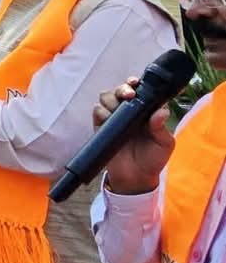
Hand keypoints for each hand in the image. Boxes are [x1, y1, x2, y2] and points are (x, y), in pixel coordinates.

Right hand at [94, 79, 174, 193]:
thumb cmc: (153, 160)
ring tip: (117, 109)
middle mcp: (130, 111)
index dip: (136, 83)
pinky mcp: (102, 127)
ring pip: (106, 97)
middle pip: (121, 89)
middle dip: (122, 88)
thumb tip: (162, 112)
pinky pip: (97, 111)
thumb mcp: (164, 144)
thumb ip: (161, 128)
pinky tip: (108, 118)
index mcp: (146, 111)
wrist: (135, 178)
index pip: (140, 90)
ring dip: (111, 98)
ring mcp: (115, 118)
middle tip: (128, 95)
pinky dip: (101, 112)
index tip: (136, 83)